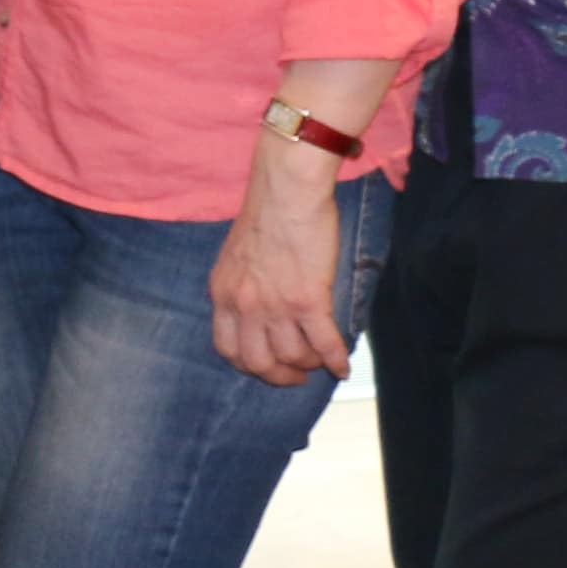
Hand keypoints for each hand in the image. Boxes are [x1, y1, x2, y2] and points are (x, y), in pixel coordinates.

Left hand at [207, 146, 355, 385]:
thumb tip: (257, 312)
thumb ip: (241, 288)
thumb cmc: (265, 216)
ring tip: (321, 358)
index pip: (227, 349)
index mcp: (223, 294)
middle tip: (297, 376)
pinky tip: (343, 367)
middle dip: (280, 376)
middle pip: (258, 363)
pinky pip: (324, 344)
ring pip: (293, 357)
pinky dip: (336, 361)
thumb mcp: (235, 258)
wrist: (287, 191)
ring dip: (310, 364)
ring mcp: (276, 305)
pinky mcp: (308, 300)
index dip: (249, 366)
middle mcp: (245, 305)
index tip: (266, 366)